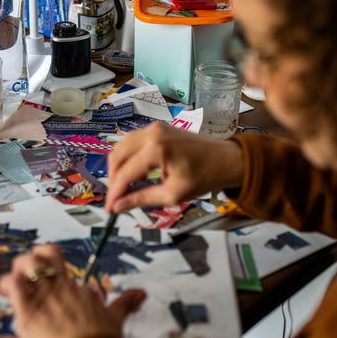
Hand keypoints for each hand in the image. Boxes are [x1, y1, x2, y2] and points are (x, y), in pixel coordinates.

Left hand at [0, 244, 145, 337]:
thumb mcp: (115, 320)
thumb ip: (126, 304)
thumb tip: (142, 293)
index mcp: (78, 290)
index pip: (62, 270)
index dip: (52, 275)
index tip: (49, 286)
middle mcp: (61, 289)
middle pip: (45, 255)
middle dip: (35, 258)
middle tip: (31, 270)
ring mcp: (44, 298)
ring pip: (25, 265)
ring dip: (18, 269)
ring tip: (16, 281)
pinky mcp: (28, 313)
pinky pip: (12, 286)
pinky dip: (7, 285)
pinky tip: (8, 292)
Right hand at [105, 123, 243, 213]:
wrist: (227, 159)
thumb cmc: (204, 177)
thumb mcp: (173, 194)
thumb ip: (142, 199)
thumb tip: (118, 207)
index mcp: (155, 149)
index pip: (124, 174)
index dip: (114, 193)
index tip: (110, 209)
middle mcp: (151, 133)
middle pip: (117, 155)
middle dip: (113, 179)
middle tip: (117, 199)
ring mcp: (154, 128)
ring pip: (122, 146)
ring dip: (119, 167)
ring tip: (126, 187)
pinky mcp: (158, 128)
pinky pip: (133, 141)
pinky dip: (129, 157)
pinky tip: (137, 173)